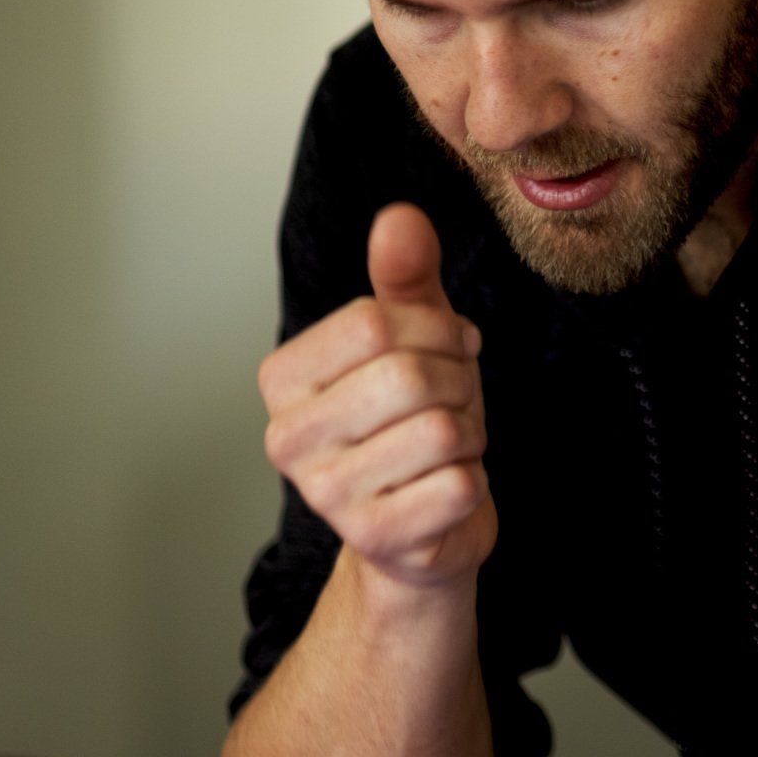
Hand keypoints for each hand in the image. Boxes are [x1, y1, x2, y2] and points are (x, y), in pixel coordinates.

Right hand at [258, 204, 494, 588]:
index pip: (375, 323)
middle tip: (458, 400)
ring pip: (441, 430)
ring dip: (470, 432)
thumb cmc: (412, 423)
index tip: (454, 345)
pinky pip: (460, 485)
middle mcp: (287, 438)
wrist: (422, 527)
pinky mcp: (375, 538)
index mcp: (283, 378)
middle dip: (460, 383)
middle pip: (409, 376)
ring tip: (450, 446)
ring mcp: (326, 495)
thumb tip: (400, 217)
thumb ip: (404, 278)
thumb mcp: (411, 340)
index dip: (438, 328)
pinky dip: (474, 481)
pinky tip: (449, 488)